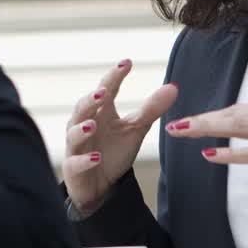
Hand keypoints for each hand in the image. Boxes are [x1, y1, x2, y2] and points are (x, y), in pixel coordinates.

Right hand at [62, 60, 177, 215]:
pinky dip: (84, 160)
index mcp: (101, 112)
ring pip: (74, 134)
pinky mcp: (73, 168)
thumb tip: (174, 86)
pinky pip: (76, 163)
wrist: (101, 185)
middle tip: (103, 92)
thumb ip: (152, 109)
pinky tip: (96, 158)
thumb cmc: (114, 150)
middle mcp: (85, 125)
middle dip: (91, 100)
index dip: (115, 76)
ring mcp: (77, 146)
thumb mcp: (136, 128)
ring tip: (93, 124)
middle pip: (83, 108)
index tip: (127, 63)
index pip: (106, 89)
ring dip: (82, 129)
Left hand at [164, 94, 247, 178]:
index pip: (241, 110)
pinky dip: (230, 153)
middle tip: (175, 125)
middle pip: (233, 114)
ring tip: (182, 132)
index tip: (195, 121)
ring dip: (207, 129)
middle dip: (202, 120)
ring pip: (237, 126)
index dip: (216, 116)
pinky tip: (210, 154)